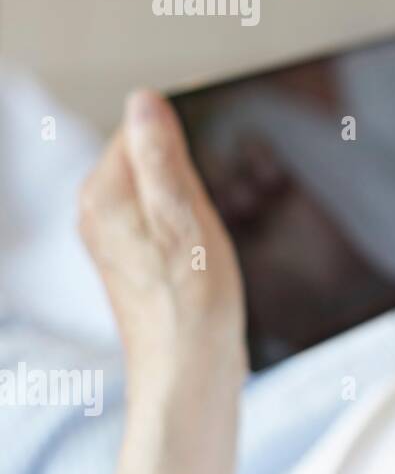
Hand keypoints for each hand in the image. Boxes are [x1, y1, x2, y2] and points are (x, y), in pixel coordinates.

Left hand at [79, 90, 246, 390]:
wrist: (186, 372)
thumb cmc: (192, 304)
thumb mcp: (186, 217)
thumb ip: (161, 157)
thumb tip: (145, 100)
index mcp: (106, 194)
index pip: (141, 127)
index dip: (186, 132)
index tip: (216, 158)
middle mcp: (99, 212)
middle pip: (148, 156)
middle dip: (189, 167)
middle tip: (215, 204)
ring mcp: (113, 238)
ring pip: (157, 188)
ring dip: (190, 197)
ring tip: (211, 230)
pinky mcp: (133, 260)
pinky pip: (160, 216)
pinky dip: (187, 222)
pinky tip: (205, 248)